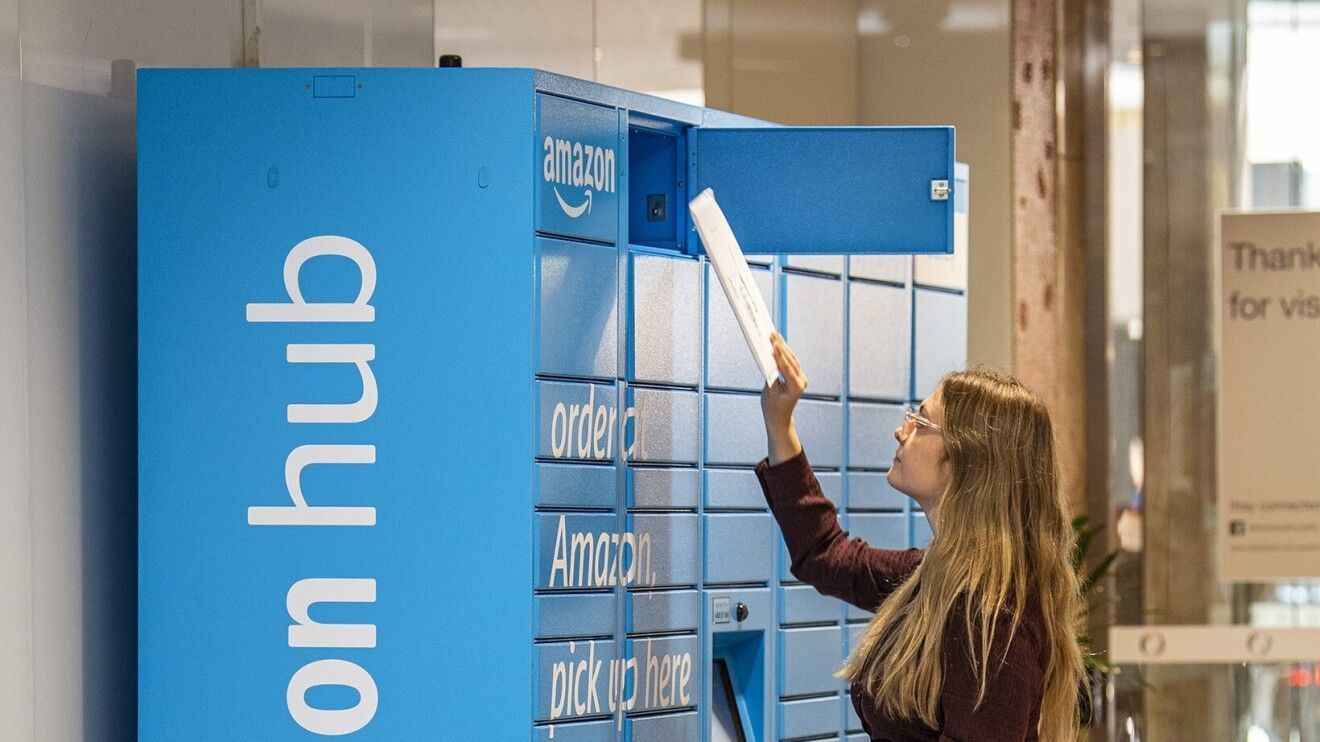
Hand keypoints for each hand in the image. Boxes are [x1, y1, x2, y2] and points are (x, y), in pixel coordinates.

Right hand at [761, 332, 805, 463]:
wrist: (779, 418)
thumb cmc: (773, 408)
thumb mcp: (769, 392)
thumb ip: (771, 376)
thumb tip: (769, 359)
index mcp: (796, 386)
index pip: (787, 367)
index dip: (780, 354)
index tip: (774, 343)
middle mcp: (801, 381)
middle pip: (790, 360)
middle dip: (781, 346)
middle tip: (772, 334)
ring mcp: (801, 378)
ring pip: (791, 359)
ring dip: (783, 347)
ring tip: (774, 335)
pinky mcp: (797, 376)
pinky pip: (790, 362)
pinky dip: (784, 353)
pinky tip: (778, 344)